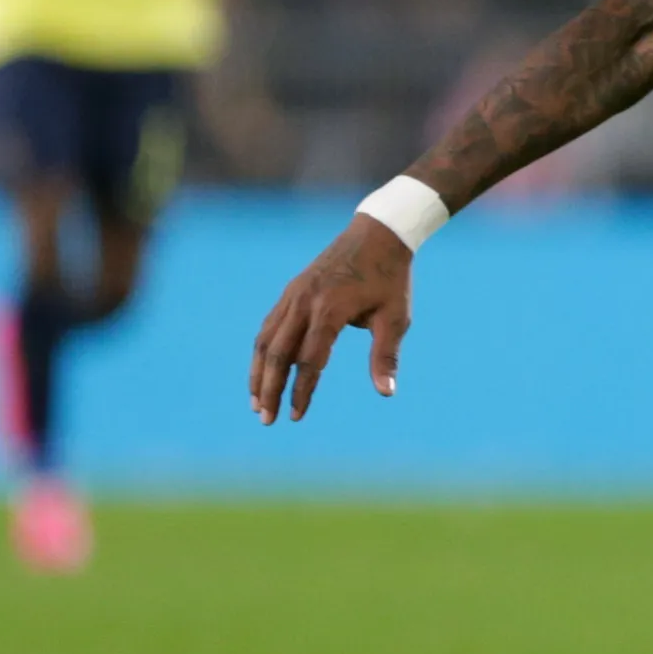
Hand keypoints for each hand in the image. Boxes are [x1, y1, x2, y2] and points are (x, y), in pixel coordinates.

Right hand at [249, 216, 416, 423]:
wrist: (378, 233)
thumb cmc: (390, 278)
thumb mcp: (396, 317)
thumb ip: (386, 356)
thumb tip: (387, 393)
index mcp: (330, 309)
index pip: (309, 360)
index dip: (302, 390)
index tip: (297, 416)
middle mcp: (303, 302)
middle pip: (276, 353)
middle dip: (268, 389)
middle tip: (266, 420)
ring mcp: (293, 295)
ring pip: (265, 340)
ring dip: (258, 373)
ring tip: (256, 403)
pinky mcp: (290, 292)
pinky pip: (269, 326)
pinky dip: (263, 352)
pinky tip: (263, 372)